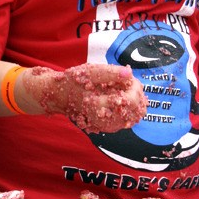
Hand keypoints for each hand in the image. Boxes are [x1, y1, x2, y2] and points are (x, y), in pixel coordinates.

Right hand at [23, 63, 146, 132]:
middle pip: (137, 109)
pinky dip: (130, 107)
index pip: (131, 101)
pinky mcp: (110, 126)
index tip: (129, 76)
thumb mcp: (88, 72)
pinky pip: (129, 118)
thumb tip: (128, 73)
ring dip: (135, 99)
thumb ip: (109, 72)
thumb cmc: (74, 82)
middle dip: (137, 92)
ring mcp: (109, 126)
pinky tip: (122, 95)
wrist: (61, 97)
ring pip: (135, 115)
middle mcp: (106, 121)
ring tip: (124, 87)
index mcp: (100, 107)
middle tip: (128, 80)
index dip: (135, 87)